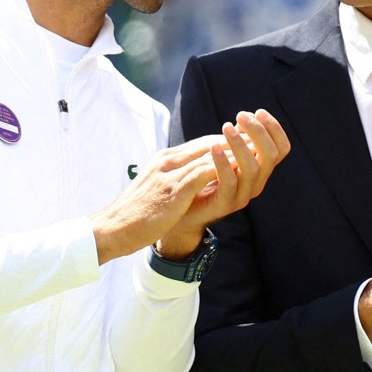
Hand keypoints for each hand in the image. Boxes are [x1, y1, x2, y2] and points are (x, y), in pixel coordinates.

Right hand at [92, 109, 288, 262]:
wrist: (112, 229)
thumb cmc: (136, 213)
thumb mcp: (157, 188)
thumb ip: (175, 178)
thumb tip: (196, 176)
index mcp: (164, 160)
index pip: (201, 144)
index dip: (225, 143)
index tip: (246, 145)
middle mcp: (167, 162)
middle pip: (208, 144)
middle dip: (235, 143)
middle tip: (259, 143)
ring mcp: (169, 174)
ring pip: (208, 155)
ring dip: (234, 153)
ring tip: (256, 153)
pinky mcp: (172, 190)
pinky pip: (201, 173)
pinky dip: (222, 169)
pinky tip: (238, 171)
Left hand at [159, 109, 289, 257]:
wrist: (185, 208)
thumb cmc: (205, 175)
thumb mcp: (225, 154)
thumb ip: (237, 141)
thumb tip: (246, 117)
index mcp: (261, 169)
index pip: (281, 148)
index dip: (274, 129)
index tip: (259, 112)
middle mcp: (257, 183)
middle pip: (270, 156)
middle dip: (258, 132)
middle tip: (241, 116)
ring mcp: (243, 195)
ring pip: (252, 168)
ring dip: (239, 144)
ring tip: (225, 127)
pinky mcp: (225, 204)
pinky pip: (230, 182)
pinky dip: (223, 162)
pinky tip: (214, 147)